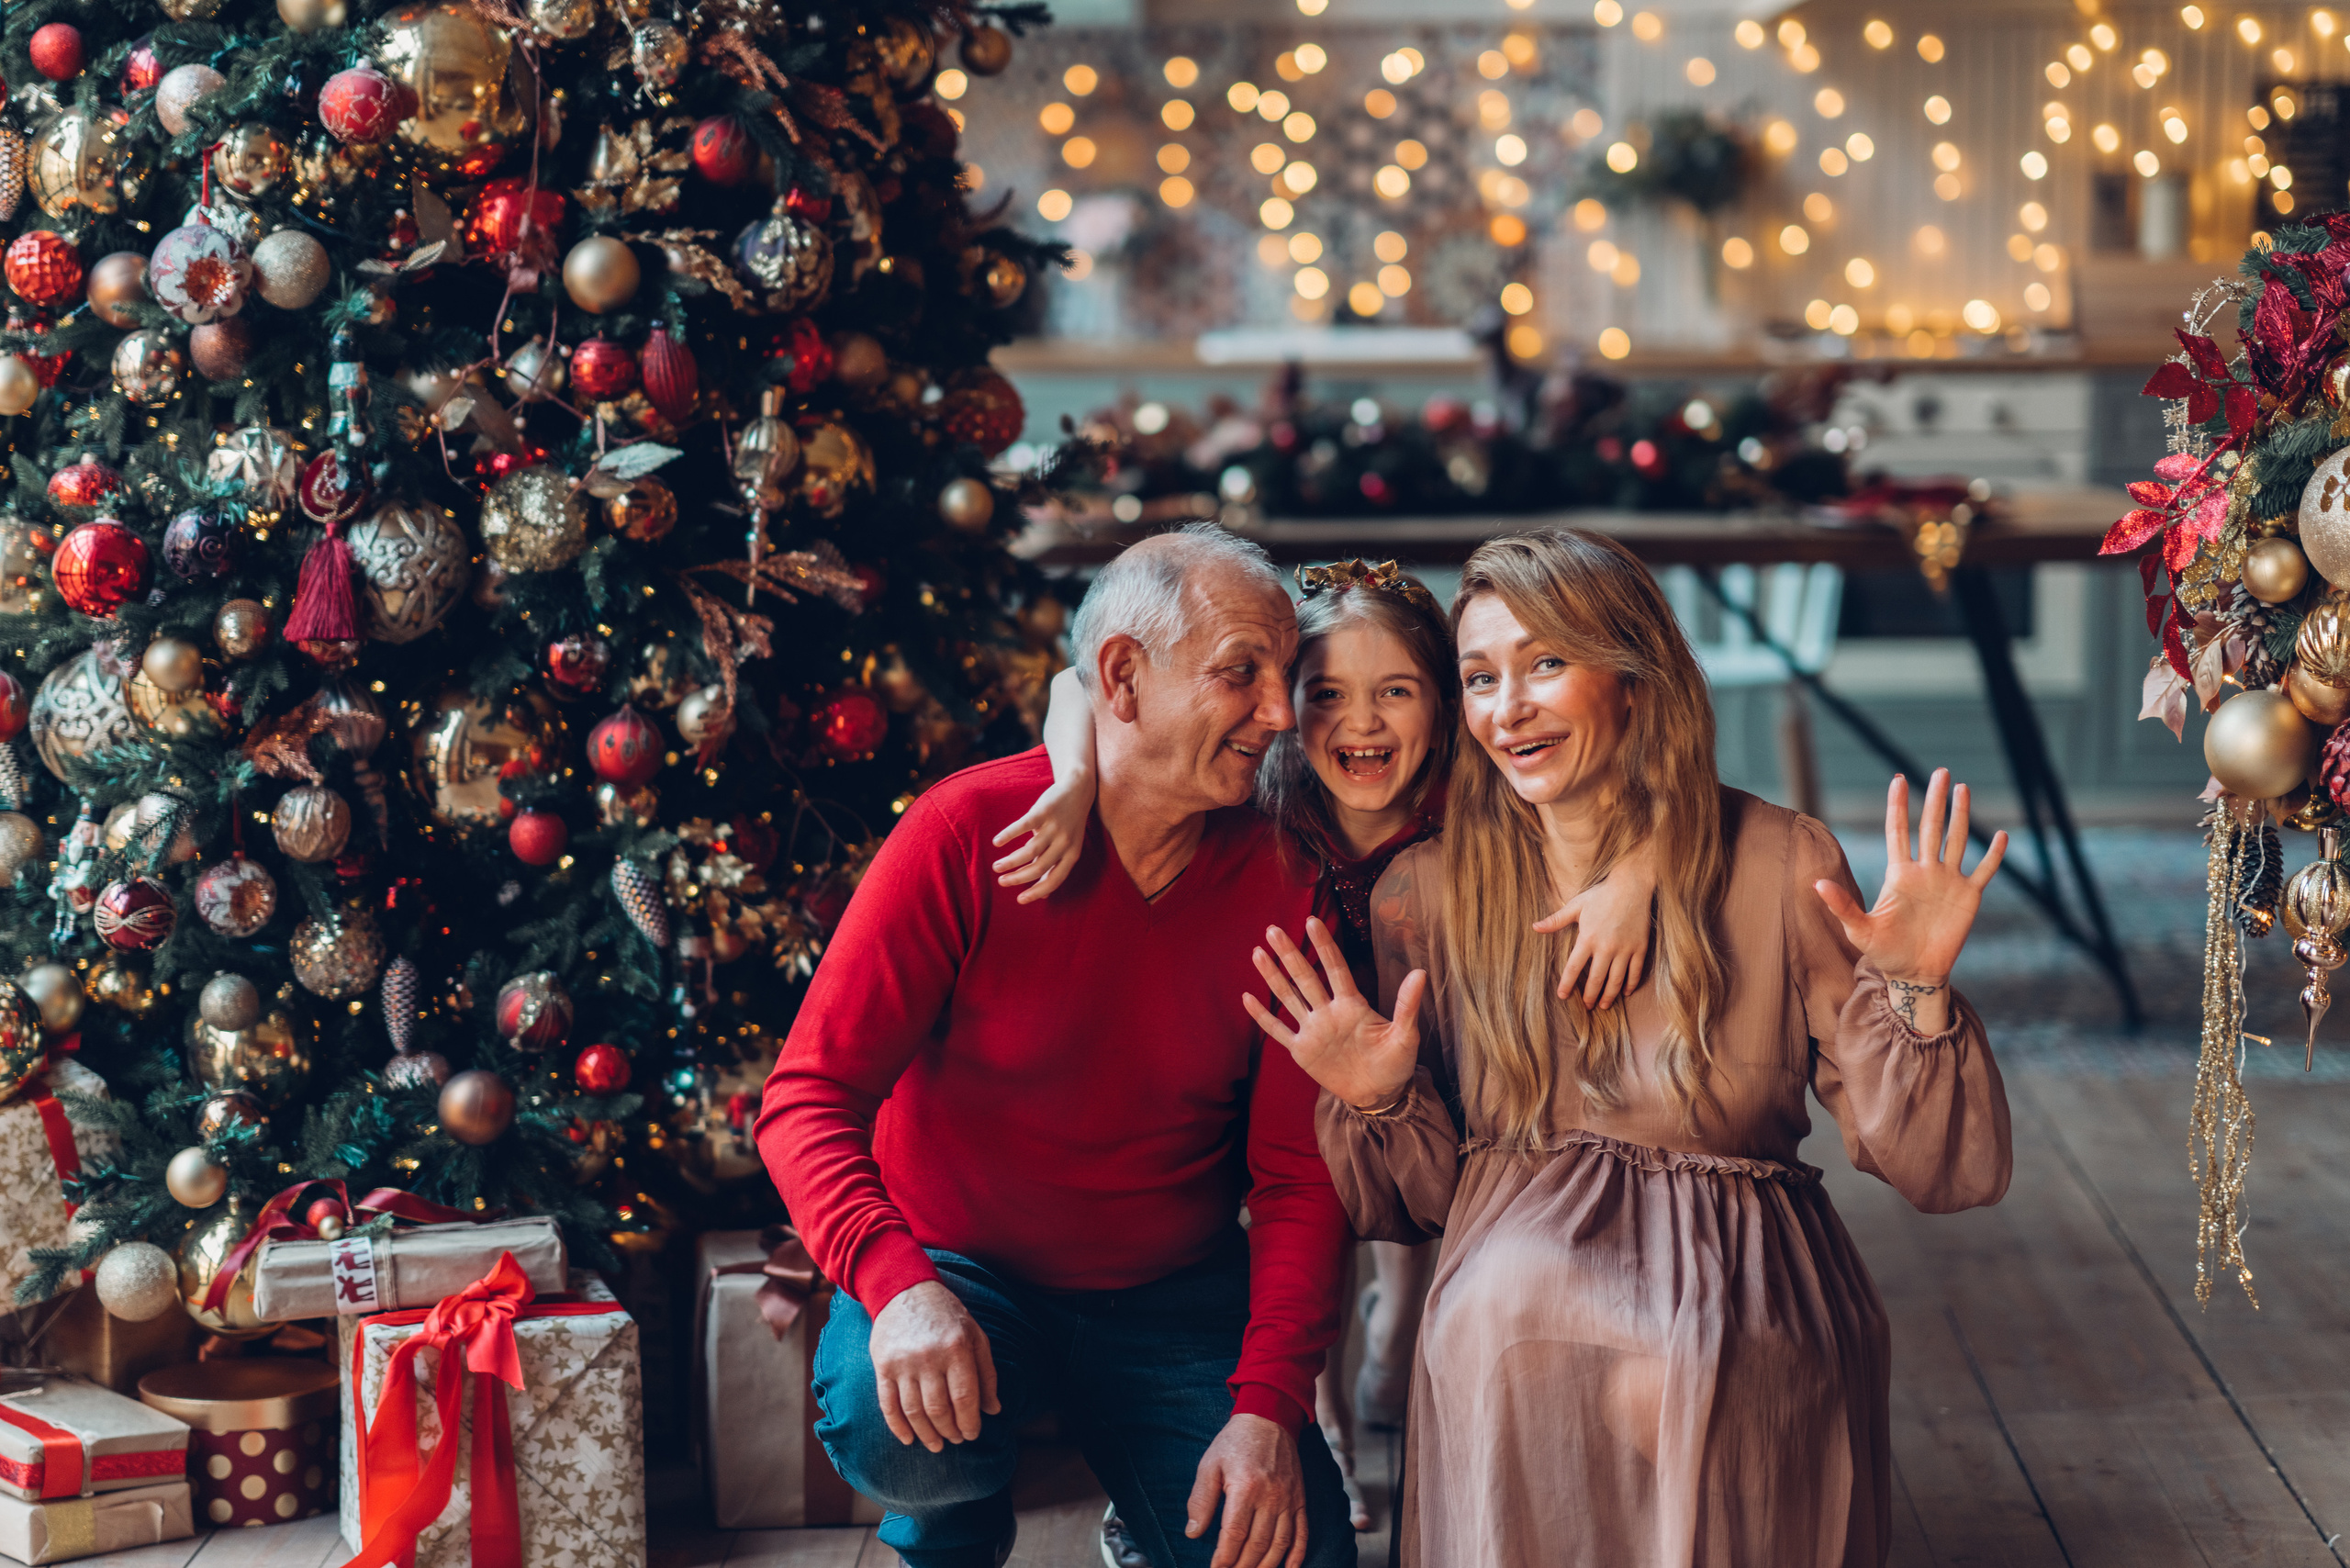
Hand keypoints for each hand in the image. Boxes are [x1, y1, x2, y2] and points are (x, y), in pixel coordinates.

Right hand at [867, 1280, 999, 1451]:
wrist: (905, 1290)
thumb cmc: (947, 1315)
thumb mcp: (975, 1336)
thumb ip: (986, 1373)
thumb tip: (993, 1410)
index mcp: (956, 1348)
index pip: (964, 1397)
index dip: (969, 1421)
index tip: (972, 1433)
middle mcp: (929, 1356)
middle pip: (939, 1409)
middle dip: (950, 1431)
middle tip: (956, 1440)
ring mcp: (903, 1362)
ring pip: (914, 1411)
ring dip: (927, 1434)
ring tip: (937, 1445)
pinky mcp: (883, 1366)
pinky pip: (888, 1405)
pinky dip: (898, 1427)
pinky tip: (908, 1439)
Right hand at [990, 774, 1088, 903]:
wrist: (1079, 790)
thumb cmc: (1069, 823)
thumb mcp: (1067, 846)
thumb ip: (1054, 867)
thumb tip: (1045, 895)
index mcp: (1072, 855)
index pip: (1055, 880)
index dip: (1037, 892)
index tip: (1019, 900)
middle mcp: (1065, 843)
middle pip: (1039, 866)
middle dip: (1018, 878)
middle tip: (1001, 882)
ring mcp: (1055, 826)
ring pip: (1030, 850)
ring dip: (1011, 861)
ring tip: (996, 867)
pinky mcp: (1044, 811)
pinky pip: (1023, 826)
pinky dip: (1009, 835)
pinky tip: (997, 842)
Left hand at [1186, 1413, 1307, 1567]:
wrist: (1269, 1418)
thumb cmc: (1235, 1442)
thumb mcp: (1210, 1465)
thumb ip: (1201, 1500)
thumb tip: (1193, 1533)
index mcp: (1246, 1487)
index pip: (1235, 1534)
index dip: (1224, 1557)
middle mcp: (1271, 1496)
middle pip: (1257, 1544)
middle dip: (1242, 1566)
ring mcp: (1289, 1499)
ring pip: (1280, 1544)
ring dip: (1266, 1566)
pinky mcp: (1300, 1499)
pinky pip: (1302, 1532)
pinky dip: (1297, 1555)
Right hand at [1244, 918, 1424, 1111]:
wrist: (1380, 1094)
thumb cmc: (1396, 1063)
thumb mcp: (1406, 1035)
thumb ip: (1407, 1005)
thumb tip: (1420, 972)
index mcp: (1352, 1005)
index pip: (1335, 969)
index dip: (1324, 946)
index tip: (1312, 922)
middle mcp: (1328, 1012)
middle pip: (1306, 978)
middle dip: (1290, 954)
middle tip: (1273, 929)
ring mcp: (1313, 1030)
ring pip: (1288, 998)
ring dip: (1273, 977)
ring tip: (1258, 953)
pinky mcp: (1302, 1051)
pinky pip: (1278, 1031)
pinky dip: (1263, 1016)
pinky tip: (1247, 998)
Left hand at [1533, 870, 1654, 1009]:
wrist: (1631, 886)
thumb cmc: (1601, 895)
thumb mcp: (1576, 905)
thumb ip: (1556, 920)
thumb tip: (1534, 927)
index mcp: (1587, 938)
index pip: (1573, 968)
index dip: (1567, 984)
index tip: (1562, 996)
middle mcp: (1606, 947)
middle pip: (1596, 979)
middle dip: (1590, 996)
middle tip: (1587, 1006)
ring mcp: (1624, 949)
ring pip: (1616, 979)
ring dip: (1609, 995)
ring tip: (1603, 1005)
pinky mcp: (1639, 947)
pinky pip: (1635, 971)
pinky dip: (1630, 984)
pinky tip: (1626, 992)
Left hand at [1814, 770, 2005, 1004]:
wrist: (1914, 973)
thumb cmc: (1883, 952)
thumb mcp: (1859, 930)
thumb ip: (1841, 906)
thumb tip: (1816, 884)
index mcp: (1899, 874)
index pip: (1898, 831)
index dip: (1898, 806)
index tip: (1898, 778)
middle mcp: (1925, 871)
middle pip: (1931, 828)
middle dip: (1935, 800)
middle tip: (1941, 771)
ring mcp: (1948, 881)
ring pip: (1957, 840)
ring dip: (1962, 816)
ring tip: (1963, 789)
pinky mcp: (1968, 897)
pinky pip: (1983, 871)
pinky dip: (1993, 855)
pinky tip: (2001, 835)